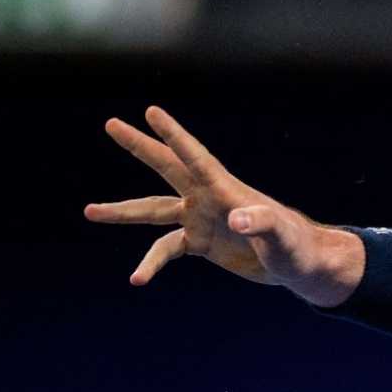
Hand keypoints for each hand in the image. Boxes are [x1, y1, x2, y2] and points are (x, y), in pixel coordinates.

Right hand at [83, 106, 359, 305]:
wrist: (302, 266)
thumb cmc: (298, 247)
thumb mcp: (282, 237)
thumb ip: (262, 223)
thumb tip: (237, 220)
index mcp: (226, 190)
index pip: (195, 157)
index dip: (173, 135)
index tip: (151, 111)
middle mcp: (208, 199)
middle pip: (167, 167)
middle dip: (139, 146)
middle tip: (110, 124)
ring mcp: (202, 219)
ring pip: (154, 211)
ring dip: (122, 213)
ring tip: (88, 212)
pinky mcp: (202, 243)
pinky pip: (166, 249)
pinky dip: (151, 263)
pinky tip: (137, 280)